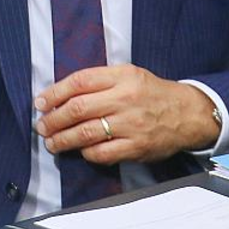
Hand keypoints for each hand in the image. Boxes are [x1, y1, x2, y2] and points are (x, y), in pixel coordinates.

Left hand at [34, 64, 221, 164]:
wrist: (188, 114)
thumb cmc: (151, 93)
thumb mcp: (128, 74)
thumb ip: (98, 81)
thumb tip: (59, 95)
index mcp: (122, 76)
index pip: (79, 82)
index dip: (54, 93)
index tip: (40, 103)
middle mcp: (126, 99)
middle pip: (78, 109)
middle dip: (53, 119)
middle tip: (41, 126)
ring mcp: (132, 124)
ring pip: (86, 133)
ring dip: (62, 140)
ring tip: (51, 142)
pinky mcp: (137, 147)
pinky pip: (102, 153)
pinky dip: (86, 153)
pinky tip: (80, 150)